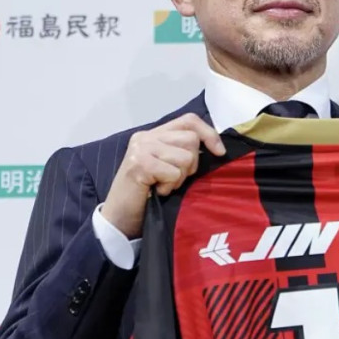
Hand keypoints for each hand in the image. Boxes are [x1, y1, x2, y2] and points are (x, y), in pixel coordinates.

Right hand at [101, 113, 225, 238]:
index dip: (209, 133)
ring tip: (163, 185)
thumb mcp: (166, 166)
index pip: (189, 120)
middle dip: (192, 164)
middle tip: (174, 179)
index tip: (220, 152)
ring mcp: (141, 148)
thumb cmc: (147, 195)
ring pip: (185, 156)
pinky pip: (173, 172)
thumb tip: (216, 147)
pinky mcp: (139, 163)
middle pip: (191, 139)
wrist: (119, 218)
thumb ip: (181, 151)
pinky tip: (156, 191)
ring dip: (179, 177)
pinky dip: (170, 186)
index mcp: (153, 134)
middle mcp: (146, 136)